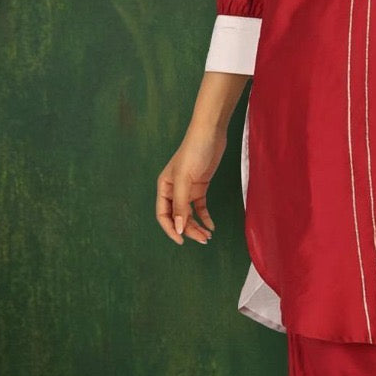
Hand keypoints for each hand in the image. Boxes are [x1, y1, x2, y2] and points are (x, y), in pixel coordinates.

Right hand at [156, 126, 226, 244]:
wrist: (210, 134)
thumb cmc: (193, 152)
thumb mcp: (185, 180)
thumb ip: (181, 205)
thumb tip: (178, 228)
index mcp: (164, 187)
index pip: (163, 215)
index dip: (171, 229)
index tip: (182, 241)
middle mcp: (174, 190)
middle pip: (178, 217)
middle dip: (188, 230)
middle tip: (202, 239)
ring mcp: (187, 189)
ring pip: (189, 214)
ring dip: (197, 226)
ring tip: (207, 236)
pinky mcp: (200, 186)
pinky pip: (200, 207)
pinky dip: (205, 217)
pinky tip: (211, 226)